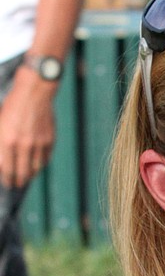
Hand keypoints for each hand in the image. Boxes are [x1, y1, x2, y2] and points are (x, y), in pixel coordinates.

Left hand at [0, 69, 55, 186]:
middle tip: (16, 184)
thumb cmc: (13, 104)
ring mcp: (38, 143)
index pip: (6, 168)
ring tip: (26, 177)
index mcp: (7, 140)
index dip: (6, 178)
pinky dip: (40, 164)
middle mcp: (23, 145)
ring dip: (30, 175)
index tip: (7, 183)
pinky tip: (36, 165)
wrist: (34, 90)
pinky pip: (45, 158)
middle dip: (18, 181)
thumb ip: (1, 143)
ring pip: (34, 168)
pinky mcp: (49, 140)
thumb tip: (3, 159)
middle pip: (21, 172)